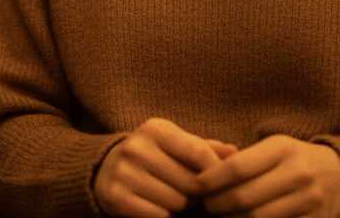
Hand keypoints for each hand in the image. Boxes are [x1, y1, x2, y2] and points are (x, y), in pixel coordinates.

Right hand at [93, 118, 233, 217]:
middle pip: (190, 182)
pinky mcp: (116, 197)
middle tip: (185, 188)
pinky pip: (159, 216)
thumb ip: (203, 147)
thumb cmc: (151, 156)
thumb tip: (234, 151)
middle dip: (194, 190)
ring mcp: (124, 173)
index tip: (217, 181)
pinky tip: (154, 205)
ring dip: (178, 204)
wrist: (104, 170)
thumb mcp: (173, 143)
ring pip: (176, 202)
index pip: (199, 153)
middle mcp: (137, 148)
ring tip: (166, 194)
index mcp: (155, 130)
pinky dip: (162, 215)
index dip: (215, 172)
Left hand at [195, 135, 339, 217]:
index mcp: (282, 149)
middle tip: (204, 205)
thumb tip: (200, 173)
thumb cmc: (295, 160)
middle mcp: (297, 174)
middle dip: (216, 205)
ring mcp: (309, 201)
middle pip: (244, 198)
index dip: (209, 181)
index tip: (193, 187)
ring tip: (220, 216)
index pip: (237, 168)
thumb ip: (240, 159)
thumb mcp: (273, 148)